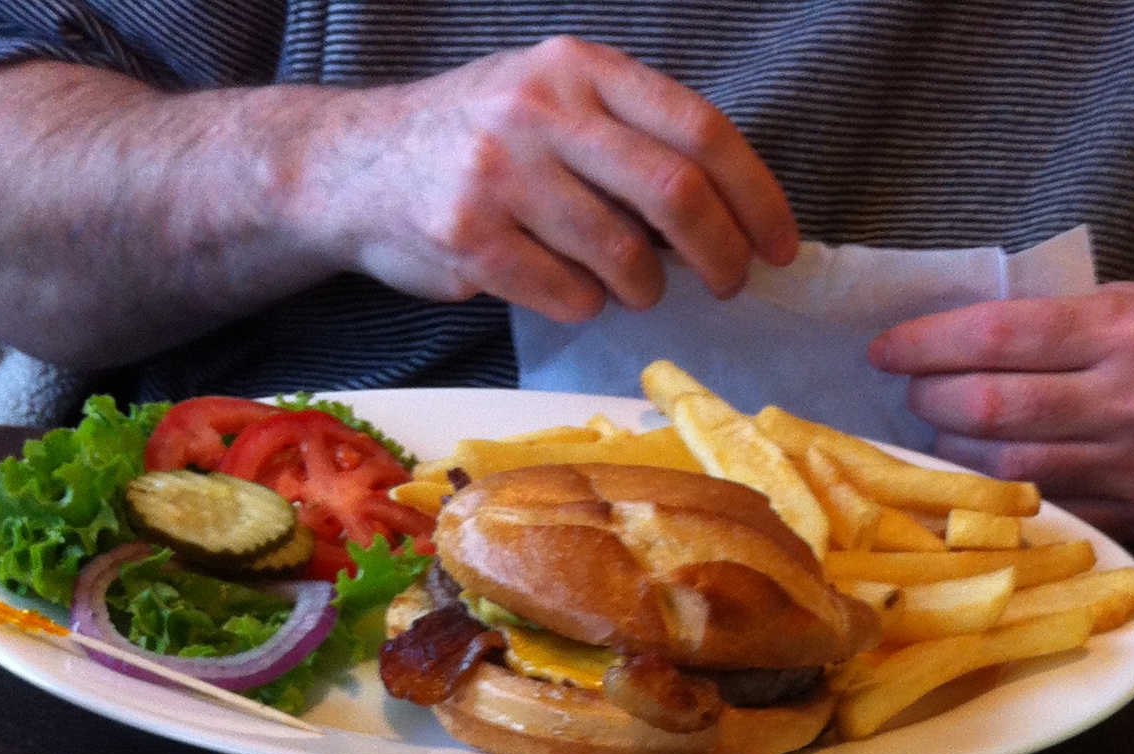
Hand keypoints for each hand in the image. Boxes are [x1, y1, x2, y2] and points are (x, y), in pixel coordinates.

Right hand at [308, 37, 797, 320]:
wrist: (352, 167)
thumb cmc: (474, 144)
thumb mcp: (550, 103)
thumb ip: (626, 138)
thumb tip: (727, 212)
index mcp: (578, 67)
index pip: (698, 129)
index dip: (755, 196)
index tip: (781, 246)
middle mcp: (542, 109)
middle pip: (676, 193)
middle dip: (721, 255)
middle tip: (730, 285)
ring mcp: (503, 173)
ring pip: (625, 259)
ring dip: (644, 291)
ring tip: (629, 286)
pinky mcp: (472, 238)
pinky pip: (569, 296)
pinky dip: (583, 306)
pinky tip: (562, 287)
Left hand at [868, 286, 1133, 539]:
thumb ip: (1086, 322)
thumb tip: (989, 339)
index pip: (1000, 335)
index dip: (929, 344)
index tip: (887, 351)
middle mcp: (1130, 397)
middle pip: (991, 408)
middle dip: (929, 402)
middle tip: (904, 397)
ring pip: (1010, 468)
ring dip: (953, 456)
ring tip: (928, 438)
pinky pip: (1051, 508)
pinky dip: (1001, 498)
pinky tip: (975, 486)